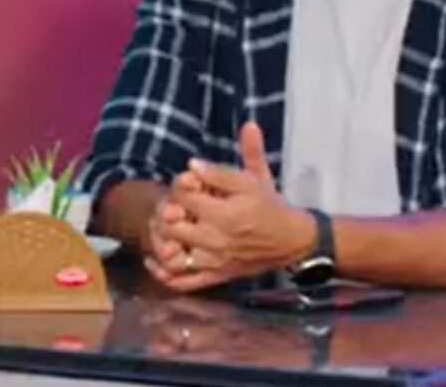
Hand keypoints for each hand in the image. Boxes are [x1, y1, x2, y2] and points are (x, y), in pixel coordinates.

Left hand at [146, 122, 314, 291]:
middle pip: (170, 226)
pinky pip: (183, 282)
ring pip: (172, 256)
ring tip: (161, 227)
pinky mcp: (216, 276)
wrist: (292, 240)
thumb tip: (192, 163)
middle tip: (170, 204)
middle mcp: (216, 240)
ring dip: (160, 241)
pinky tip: (153, 259)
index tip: (187, 182)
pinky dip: (163, 273)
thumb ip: (222, 169)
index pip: (183, 197)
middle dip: (164, 211)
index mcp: (225, 214)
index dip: (179, 185)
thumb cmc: (269, 206)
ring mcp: (214, 262)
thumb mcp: (253, 178)